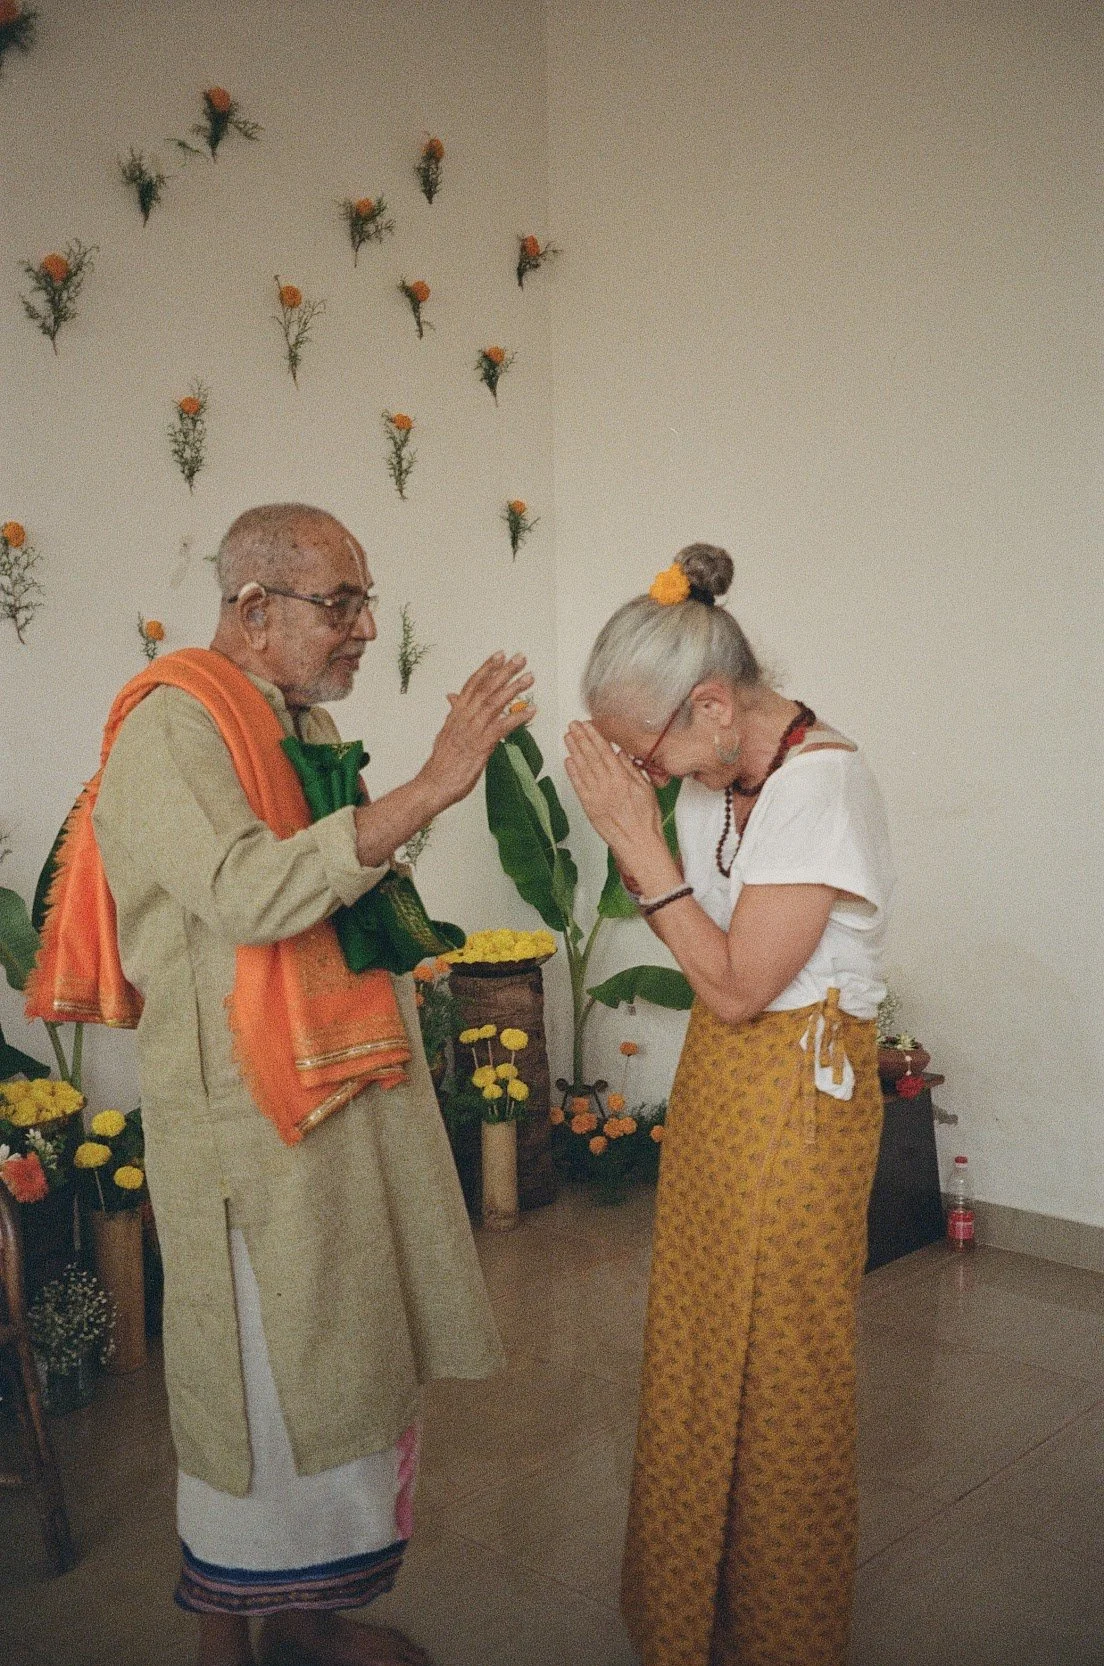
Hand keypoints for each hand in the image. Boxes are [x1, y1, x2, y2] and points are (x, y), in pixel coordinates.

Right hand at [418, 653, 533, 812]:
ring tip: (529, 678)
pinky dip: (517, 718)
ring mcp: (472, 731)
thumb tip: (452, 697)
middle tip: (520, 659)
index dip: (486, 668)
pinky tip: (531, 711)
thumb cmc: (441, 764)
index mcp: (456, 714)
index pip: (472, 685)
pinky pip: (502, 728)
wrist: (433, 785)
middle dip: (504, 671)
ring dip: (513, 689)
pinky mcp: (481, 746)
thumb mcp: (446, 733)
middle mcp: (464, 718)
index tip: (499, 656)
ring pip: (494, 703)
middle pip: (485, 688)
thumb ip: (453, 714)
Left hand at [564, 721, 677, 890]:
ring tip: (568, 737)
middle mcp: (607, 785)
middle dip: (581, 738)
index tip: (587, 725)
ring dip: (574, 750)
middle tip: (573, 726)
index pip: (605, 751)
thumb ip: (632, 769)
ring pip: (582, 768)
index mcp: (622, 779)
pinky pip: (578, 786)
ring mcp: (596, 796)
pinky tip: (568, 761)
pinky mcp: (589, 807)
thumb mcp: (646, 789)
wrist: (638, 843)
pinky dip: (572, 772)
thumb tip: (621, 753)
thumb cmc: (645, 820)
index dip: (594, 736)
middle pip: (591, 756)